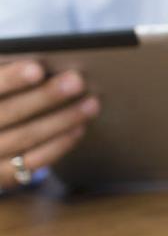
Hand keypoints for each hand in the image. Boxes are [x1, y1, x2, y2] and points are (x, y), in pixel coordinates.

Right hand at [0, 62, 98, 188]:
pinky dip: (58, 145)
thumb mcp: (1, 91)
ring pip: (25, 136)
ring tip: (91, 103)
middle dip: (45, 96)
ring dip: (62, 119)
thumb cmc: (2, 103)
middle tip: (77, 81)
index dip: (11, 79)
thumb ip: (11, 77)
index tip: (38, 68)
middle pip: (9, 112)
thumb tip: (50, 60)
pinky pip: (32, 162)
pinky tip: (80, 129)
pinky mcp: (2, 175)